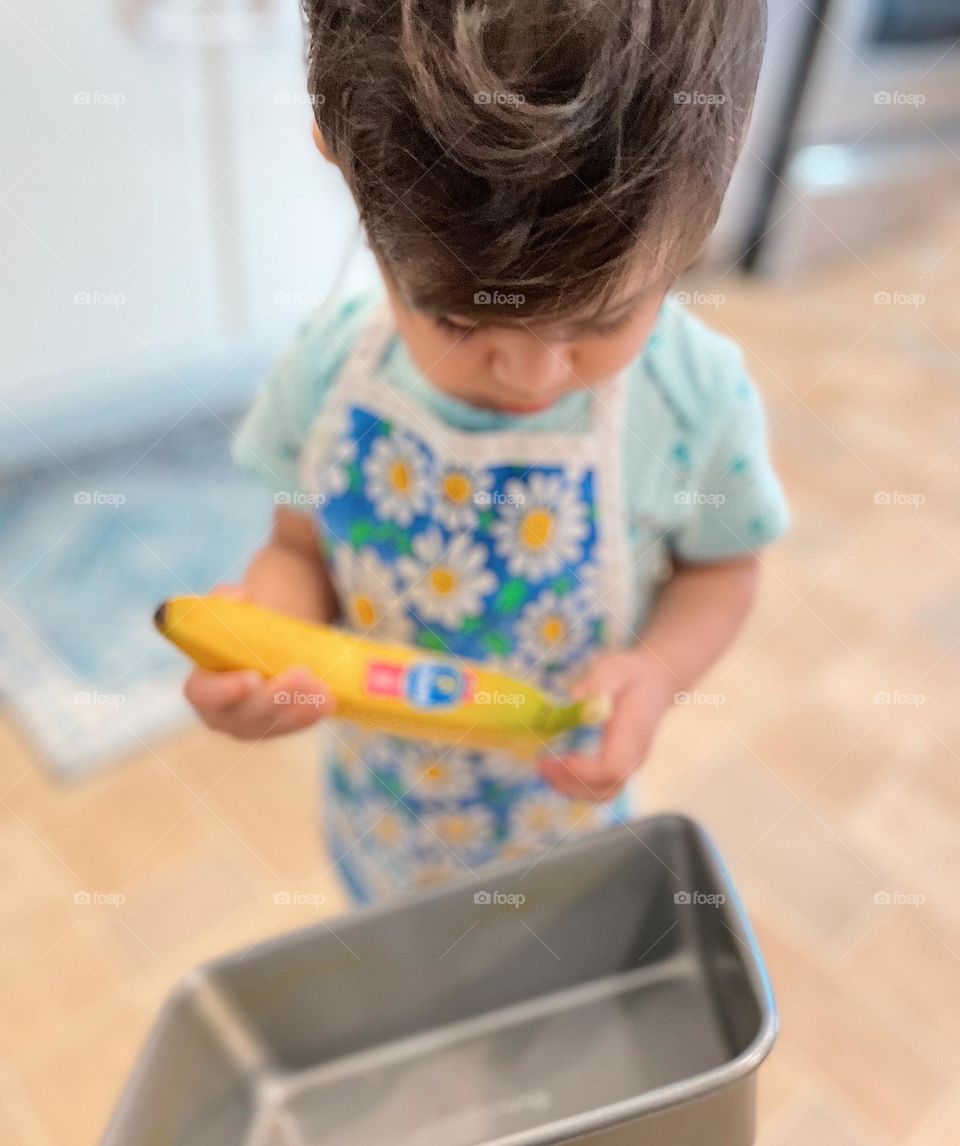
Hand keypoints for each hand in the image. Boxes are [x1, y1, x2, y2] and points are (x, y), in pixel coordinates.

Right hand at [182, 584, 334, 739]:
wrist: (262, 642)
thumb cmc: (240, 626)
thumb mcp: (230, 607)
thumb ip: (227, 600)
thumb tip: (240, 597)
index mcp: (202, 685)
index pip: (203, 695)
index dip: (225, 690)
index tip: (252, 678)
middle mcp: (222, 713)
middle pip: (245, 715)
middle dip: (275, 697)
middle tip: (302, 674)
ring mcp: (251, 726)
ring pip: (273, 724)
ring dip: (299, 707)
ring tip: (322, 687)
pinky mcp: (277, 728)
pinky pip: (294, 726)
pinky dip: (312, 714)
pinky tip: (328, 701)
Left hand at [537, 649, 674, 801]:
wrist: (657, 683)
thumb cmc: (632, 675)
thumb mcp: (615, 668)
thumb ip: (597, 682)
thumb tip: (575, 698)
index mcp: (633, 733)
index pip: (613, 767)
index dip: (585, 771)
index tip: (561, 758)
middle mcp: (636, 755)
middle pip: (607, 788)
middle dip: (572, 784)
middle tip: (542, 767)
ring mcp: (632, 765)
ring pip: (605, 793)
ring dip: (573, 789)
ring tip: (545, 771)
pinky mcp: (625, 767)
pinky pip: (604, 787)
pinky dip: (579, 786)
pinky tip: (558, 771)